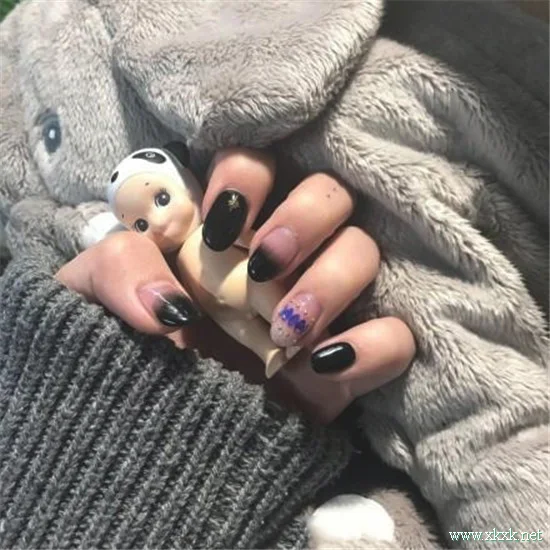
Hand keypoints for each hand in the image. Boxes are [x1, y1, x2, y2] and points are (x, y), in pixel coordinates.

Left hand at [56, 148, 414, 422]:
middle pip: (331, 196)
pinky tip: (324, 362)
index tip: (221, 230)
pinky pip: (393, 338)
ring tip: (284, 327)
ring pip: (366, 254)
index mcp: (225, 233)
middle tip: (263, 267)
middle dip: (304, 219)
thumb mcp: (91, 302)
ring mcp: (316, 307)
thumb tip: (174, 299)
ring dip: (333, 280)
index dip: (249, 181)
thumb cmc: (117, 356)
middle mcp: (278, 260)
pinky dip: (373, 344)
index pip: (259, 167)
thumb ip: (118, 269)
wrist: (143, 443)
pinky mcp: (343, 365)